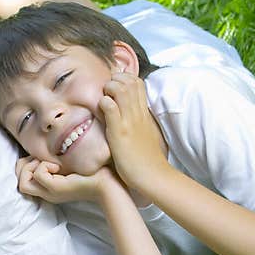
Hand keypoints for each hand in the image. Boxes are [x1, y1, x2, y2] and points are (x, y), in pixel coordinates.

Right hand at [16, 156, 122, 204]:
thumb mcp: (72, 163)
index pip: (22, 180)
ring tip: (50, 163)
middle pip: (19, 184)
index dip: (26, 167)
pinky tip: (58, 165)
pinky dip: (43, 166)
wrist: (108, 184)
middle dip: (24, 168)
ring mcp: (50, 192)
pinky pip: (37, 175)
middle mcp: (47, 193)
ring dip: (31, 168)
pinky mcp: (56, 188)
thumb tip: (49, 143)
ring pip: (23, 183)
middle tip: (42, 160)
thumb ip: (58, 157)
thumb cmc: (94, 172)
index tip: (43, 159)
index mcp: (49, 188)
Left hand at [99, 72, 168, 187]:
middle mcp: (138, 114)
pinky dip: (104, 103)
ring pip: (122, 90)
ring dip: (109, 88)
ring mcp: (130, 122)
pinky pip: (112, 109)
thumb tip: (131, 116)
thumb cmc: (146, 160)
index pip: (138, 84)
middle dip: (116, 79)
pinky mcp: (121, 133)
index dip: (125, 78)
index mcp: (144, 114)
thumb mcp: (145, 134)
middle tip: (106, 90)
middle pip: (131, 81)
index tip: (114, 86)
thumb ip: (139, 122)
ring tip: (104, 97)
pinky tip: (101, 108)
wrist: (153, 176)